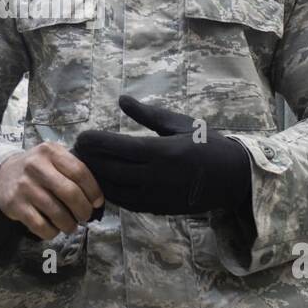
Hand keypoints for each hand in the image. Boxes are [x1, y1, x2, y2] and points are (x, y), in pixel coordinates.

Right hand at [0, 142, 103, 239]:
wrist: (3, 173)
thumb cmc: (37, 168)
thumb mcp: (53, 157)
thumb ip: (72, 169)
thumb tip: (95, 199)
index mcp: (50, 152)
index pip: (79, 172)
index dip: (93, 190)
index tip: (97, 202)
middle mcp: (35, 166)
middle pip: (70, 193)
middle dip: (83, 210)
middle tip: (85, 216)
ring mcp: (24, 187)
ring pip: (57, 213)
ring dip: (69, 224)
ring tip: (70, 225)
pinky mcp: (15, 205)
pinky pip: (41, 226)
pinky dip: (52, 232)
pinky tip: (53, 228)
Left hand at [72, 96, 251, 215]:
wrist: (232, 178)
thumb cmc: (207, 144)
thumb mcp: (179, 124)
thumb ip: (147, 115)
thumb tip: (121, 99)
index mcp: (161, 152)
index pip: (118, 148)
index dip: (95, 143)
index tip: (80, 136)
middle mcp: (156, 176)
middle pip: (111, 170)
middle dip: (89, 160)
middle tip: (74, 151)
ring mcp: (156, 196)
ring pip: (115, 190)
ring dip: (95, 178)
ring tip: (82, 167)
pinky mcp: (158, 208)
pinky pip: (126, 202)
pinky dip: (110, 193)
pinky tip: (101, 182)